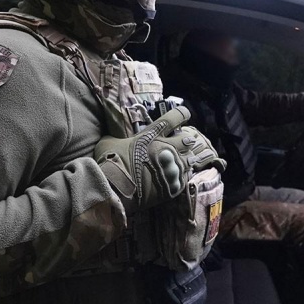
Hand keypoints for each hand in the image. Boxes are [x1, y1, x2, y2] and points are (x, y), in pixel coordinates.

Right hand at [95, 106, 225, 213]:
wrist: (114, 190)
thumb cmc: (109, 164)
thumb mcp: (108, 143)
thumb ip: (116, 137)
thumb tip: (112, 136)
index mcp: (150, 136)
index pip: (173, 118)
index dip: (182, 114)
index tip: (186, 113)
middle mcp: (165, 149)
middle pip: (187, 139)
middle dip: (190, 139)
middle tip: (189, 140)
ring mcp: (171, 167)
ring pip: (192, 159)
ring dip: (193, 157)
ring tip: (195, 156)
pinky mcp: (173, 185)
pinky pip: (187, 177)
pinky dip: (186, 174)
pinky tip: (185, 174)